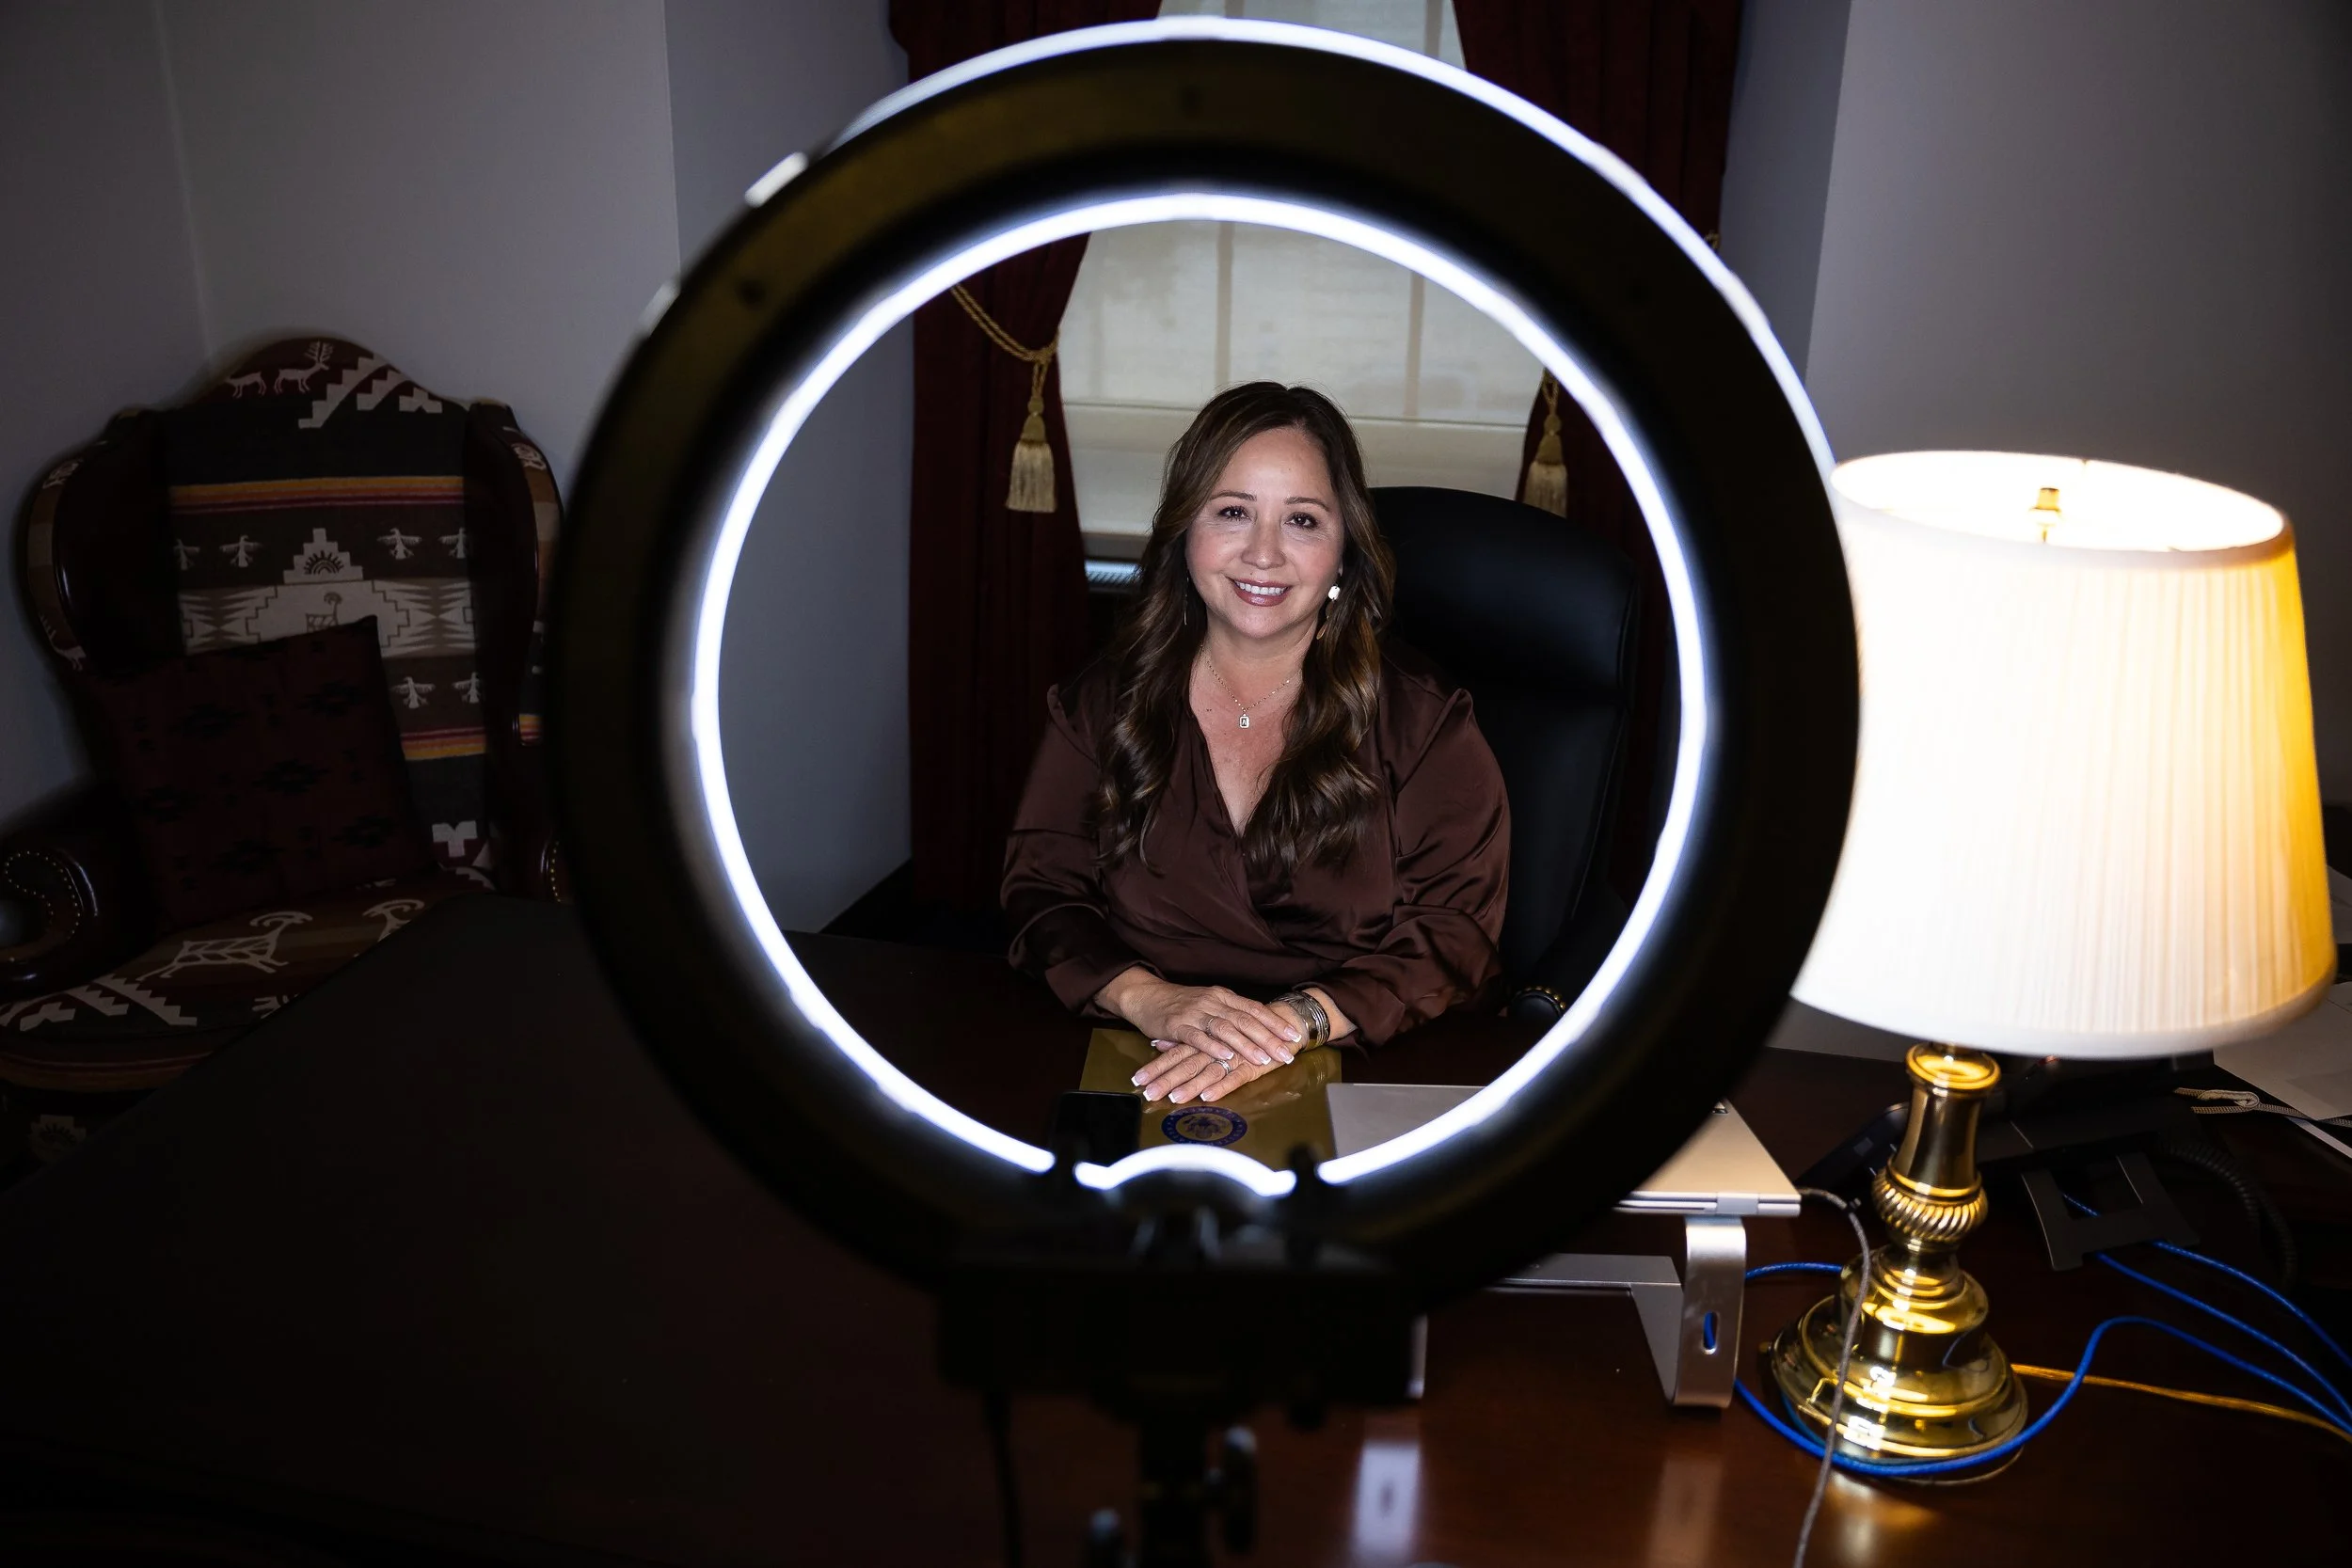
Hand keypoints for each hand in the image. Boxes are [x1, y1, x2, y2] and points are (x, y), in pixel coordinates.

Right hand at [1094, 972, 1301, 1067]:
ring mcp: (1195, 1012)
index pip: (1254, 1009)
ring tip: (1263, 1059)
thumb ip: (1231, 1014)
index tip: (1293, 1035)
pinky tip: (1226, 1055)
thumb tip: (1259, 1029)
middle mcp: (1212, 1001)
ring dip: (1246, 1045)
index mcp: (1223, 996)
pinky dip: (1213, 1046)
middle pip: (1246, 1020)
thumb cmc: (1180, 1003)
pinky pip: (1198, 1036)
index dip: (1275, 1022)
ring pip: (1226, 1028)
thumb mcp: (1209, 1003)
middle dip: (1269, 1038)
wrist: (1146, 996)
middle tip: (1287, 1054)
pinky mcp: (1177, 1025)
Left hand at [1132, 1039, 1277, 1103]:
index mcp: (1205, 1034)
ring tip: (1173, 1098)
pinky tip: (1207, 1096)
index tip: (1138, 1081)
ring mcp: (1235, 1054)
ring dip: (1190, 1085)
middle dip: (1167, 1079)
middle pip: (1187, 1062)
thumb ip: (1185, 1038)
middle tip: (1148, 1093)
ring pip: (1208, 1070)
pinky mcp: (1252, 1064)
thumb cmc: (1243, 1028)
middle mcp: (1216, 1043)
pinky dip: (1220, 1086)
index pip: (1176, 1052)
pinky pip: (1234, 1076)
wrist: (1284, 1020)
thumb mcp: (1211, 1031)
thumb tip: (1159, 1043)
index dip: (1157, 1066)